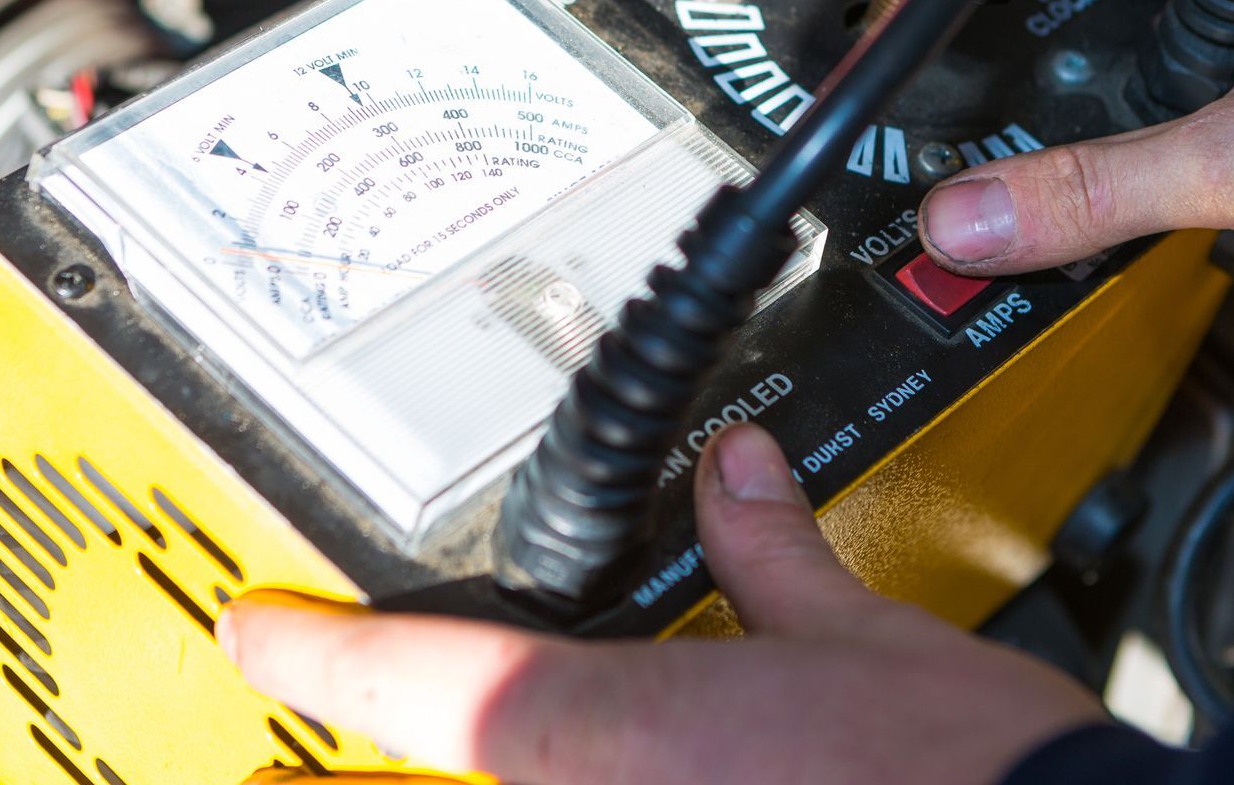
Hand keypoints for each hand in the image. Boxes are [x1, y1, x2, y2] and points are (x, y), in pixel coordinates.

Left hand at [219, 424, 1102, 783]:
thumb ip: (776, 551)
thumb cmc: (976, 780)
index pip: (416, 682)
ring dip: (466, 766)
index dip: (311, 655)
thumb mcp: (862, 636)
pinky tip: (614, 770)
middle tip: (320, 711)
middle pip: (436, 773)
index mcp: (616, 726)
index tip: (257, 633)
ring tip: (397, 750)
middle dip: (368, 752)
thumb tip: (742, 478)